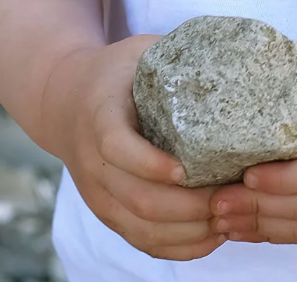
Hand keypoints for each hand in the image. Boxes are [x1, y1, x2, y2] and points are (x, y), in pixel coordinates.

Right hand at [45, 36, 228, 260]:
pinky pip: (141, 241)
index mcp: (100, 115)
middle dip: (188, 206)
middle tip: (230, 195)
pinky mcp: (108, 212)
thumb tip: (233, 50)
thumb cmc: (116, 71)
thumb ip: (177, 51)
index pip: (117, 147)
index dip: (149, 163)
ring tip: (228, 217)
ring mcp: (98, 192)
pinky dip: (178, 247)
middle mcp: (93, 161)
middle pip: (136, 198)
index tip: (185, 169)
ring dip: (188, 230)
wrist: (63, 99)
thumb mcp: (139, 50)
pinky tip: (211, 236)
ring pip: (141, 228)